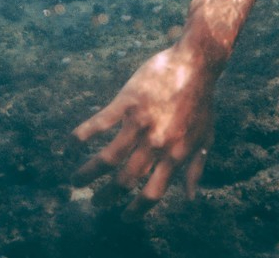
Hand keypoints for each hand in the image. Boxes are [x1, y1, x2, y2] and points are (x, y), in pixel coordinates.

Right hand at [72, 43, 218, 210]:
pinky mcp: (127, 102)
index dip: (136, 210)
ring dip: (86, 174)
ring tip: (76, 182)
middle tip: (96, 201)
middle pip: (123, 181)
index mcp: (175, 154)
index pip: (152, 194)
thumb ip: (195, 168)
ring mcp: (140, 123)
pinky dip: (82, 135)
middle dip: (106, 197)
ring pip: (106, 159)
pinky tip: (72, 142)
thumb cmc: (202, 101)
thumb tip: (190, 197)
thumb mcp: (205, 137)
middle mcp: (155, 143)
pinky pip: (99, 123)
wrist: (196, 63)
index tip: (124, 216)